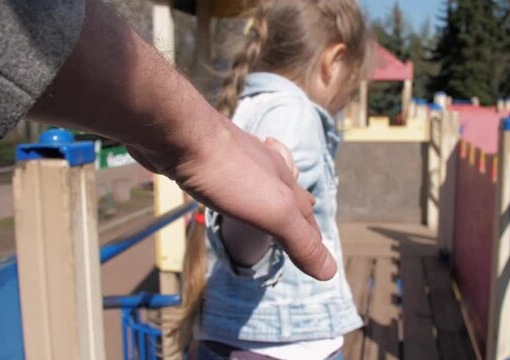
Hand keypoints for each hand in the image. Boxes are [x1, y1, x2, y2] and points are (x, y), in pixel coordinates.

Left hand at [131, 116, 336, 280]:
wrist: (179, 133)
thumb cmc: (228, 173)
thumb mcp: (273, 212)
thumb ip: (301, 241)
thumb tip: (331, 272)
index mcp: (282, 181)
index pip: (304, 214)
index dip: (311, 236)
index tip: (315, 250)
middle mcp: (264, 166)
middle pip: (288, 190)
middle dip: (297, 207)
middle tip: (305, 213)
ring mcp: (234, 158)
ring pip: (259, 178)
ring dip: (268, 191)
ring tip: (268, 199)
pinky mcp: (206, 156)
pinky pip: (227, 172)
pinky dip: (234, 182)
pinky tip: (219, 181)